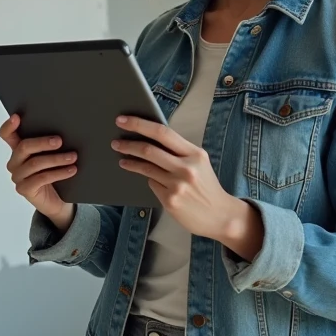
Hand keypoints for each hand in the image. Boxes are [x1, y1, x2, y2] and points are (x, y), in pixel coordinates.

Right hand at [0, 114, 76, 231]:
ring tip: (73, 157)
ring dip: (56, 159)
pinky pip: (41, 178)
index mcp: (18, 149)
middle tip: (60, 141)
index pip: (7, 135)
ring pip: (35, 163)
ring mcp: (18, 177)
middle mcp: (14, 162)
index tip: (17, 117)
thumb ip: (51, 144)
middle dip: (43, 142)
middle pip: (24, 147)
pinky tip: (71, 170)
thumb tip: (65, 131)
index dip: (9, 126)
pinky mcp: (24, 189)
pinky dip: (58, 173)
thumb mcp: (52, 156)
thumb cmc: (56, 173)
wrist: (58, 201)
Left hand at [111, 115, 262, 258]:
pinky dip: (147, 179)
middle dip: (128, 144)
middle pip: (149, 149)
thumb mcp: (199, 163)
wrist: (221, 216)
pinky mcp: (170, 200)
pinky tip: (145, 178)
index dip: (139, 124)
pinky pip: (151, 184)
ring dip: (130, 162)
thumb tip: (149, 139)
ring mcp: (178, 185)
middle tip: (115, 141)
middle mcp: (187, 168)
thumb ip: (178, 151)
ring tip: (122, 158)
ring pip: (146, 168)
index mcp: (195, 153)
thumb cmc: (206, 186)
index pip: (163, 132)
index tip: (123, 120)